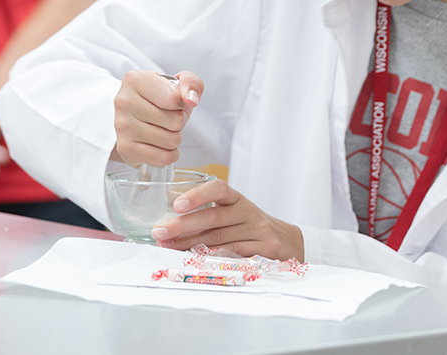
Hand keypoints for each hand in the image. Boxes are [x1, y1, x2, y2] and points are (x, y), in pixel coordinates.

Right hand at [113, 70, 202, 166]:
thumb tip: (191, 99)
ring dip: (174, 138)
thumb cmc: (159, 99)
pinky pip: (163, 158)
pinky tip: (160, 146)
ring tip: (163, 130)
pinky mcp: (125, 149)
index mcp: (135, 79)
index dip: (181, 103)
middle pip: (174, 121)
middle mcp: (124, 101)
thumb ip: (191, 83)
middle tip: (168, 117)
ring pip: (171, 140)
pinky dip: (169, 154)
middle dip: (179, 121)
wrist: (137, 117)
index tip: (173, 102)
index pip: (173, 98)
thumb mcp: (179, 83)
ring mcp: (122, 126)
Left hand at [150, 179, 304, 261]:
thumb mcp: (233, 213)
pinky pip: (234, 253)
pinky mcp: (265, 248)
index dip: (198, 195)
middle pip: (213, 217)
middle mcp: (248, 211)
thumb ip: (208, 214)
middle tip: (159, 231)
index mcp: (237, 199)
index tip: (176, 204)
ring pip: (219, 238)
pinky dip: (213, 256)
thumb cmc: (249, 226)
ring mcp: (258, 229)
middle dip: (182, 225)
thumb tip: (169, 220)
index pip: (218, 189)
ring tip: (167, 246)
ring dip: (189, 244)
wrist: (287, 241)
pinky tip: (196, 257)